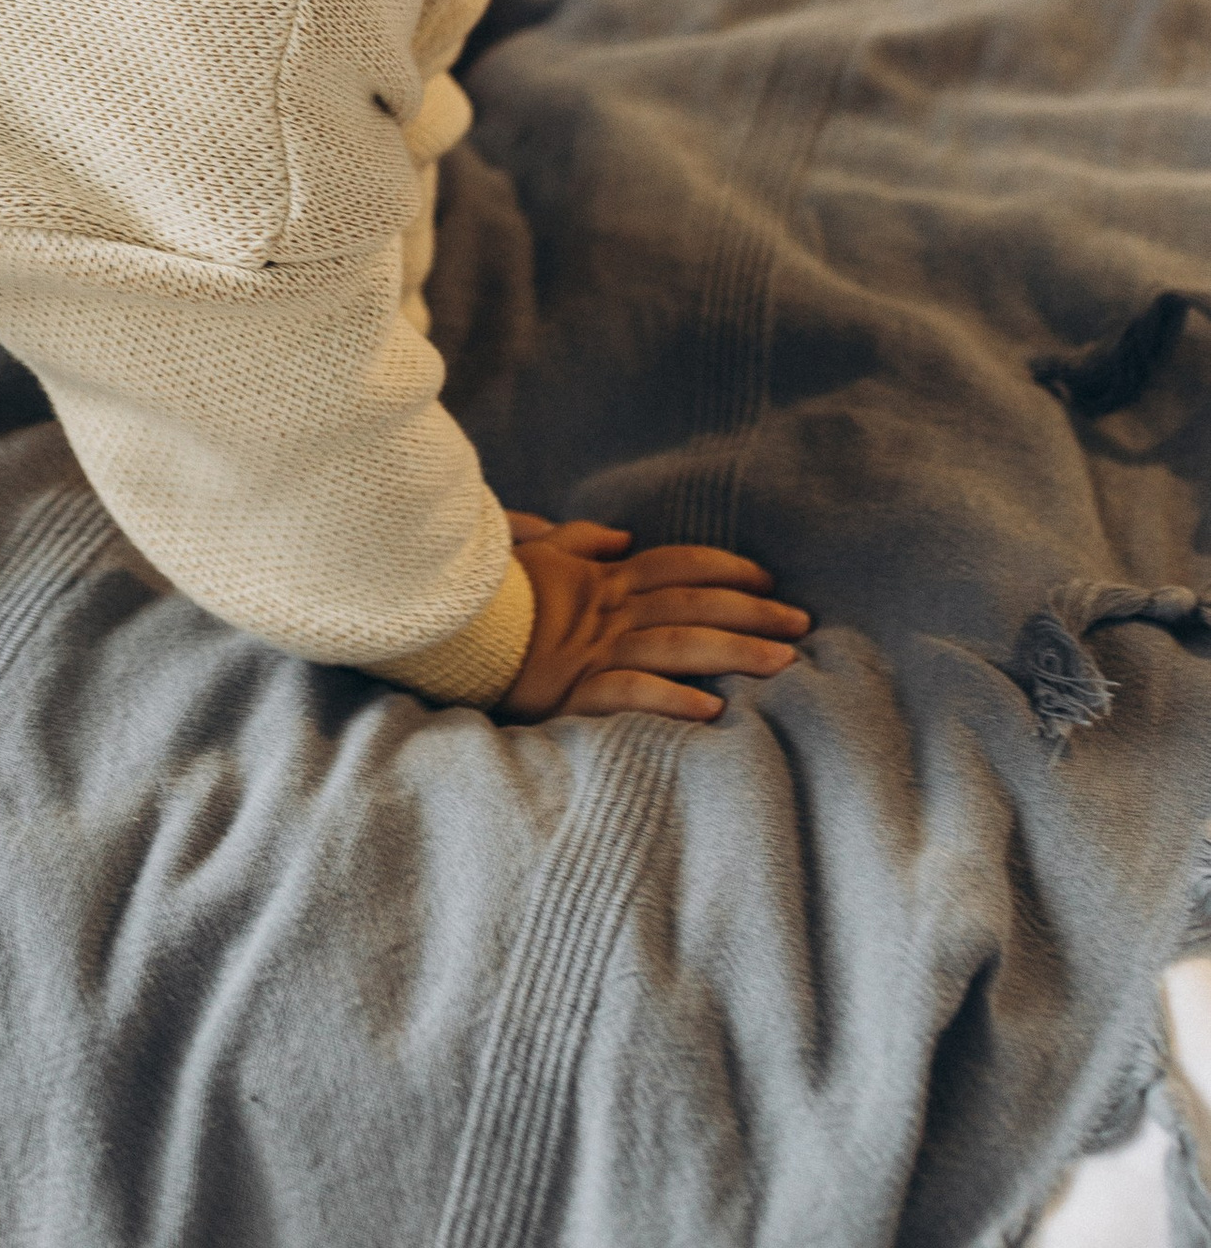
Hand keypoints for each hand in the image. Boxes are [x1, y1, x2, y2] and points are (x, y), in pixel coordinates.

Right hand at [497, 511, 808, 724]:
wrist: (446, 625)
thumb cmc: (490, 592)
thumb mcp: (534, 554)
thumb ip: (579, 541)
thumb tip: (621, 536)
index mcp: (603, 580)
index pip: (677, 565)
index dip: (726, 569)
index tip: (769, 581)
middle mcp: (609, 612)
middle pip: (693, 603)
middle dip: (752, 612)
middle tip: (802, 623)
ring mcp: (594, 650)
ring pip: (677, 645)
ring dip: (733, 652)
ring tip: (782, 664)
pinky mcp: (573, 690)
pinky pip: (629, 694)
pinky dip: (670, 700)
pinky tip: (710, 711)